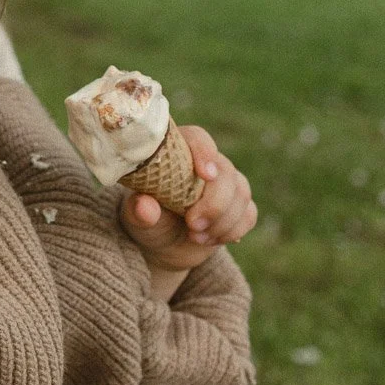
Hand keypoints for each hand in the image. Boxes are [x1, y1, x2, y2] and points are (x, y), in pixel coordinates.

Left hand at [119, 123, 256, 275]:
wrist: (164, 246)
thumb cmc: (147, 222)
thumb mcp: (135, 217)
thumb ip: (138, 210)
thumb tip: (144, 207)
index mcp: (177, 153)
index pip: (197, 139)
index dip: (205, 152)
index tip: (205, 175)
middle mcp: (205, 163)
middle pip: (225, 171)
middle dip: (214, 203)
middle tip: (192, 224)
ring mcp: (225, 184)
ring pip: (241, 193)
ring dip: (223, 221)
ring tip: (195, 237)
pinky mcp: (239, 205)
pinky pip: (249, 213)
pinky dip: (233, 230)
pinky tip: (210, 240)